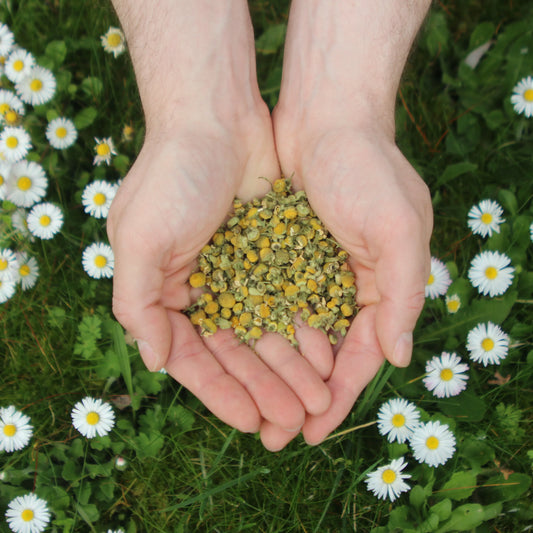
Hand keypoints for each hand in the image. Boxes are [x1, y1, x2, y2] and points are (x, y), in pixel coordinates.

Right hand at [107, 111, 331, 437]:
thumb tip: (154, 362)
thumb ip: (137, 302)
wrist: (215, 117)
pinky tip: (325, 355)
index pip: (194, 360)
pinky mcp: (272, 254)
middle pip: (236, 354)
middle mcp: (202, 289)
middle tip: (293, 424)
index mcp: (165, 293)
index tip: (251, 424)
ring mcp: (239, 273)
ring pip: (267, 333)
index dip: (222, 395)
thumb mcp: (139, 236)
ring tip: (315, 401)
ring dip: (289, 368)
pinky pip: (290, 300)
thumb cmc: (173, 174)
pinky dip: (304, 328)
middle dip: (264, 389)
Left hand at [271, 118, 432, 445]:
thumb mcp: (398, 229)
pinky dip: (252, 329)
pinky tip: (234, 357)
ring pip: (288, 334)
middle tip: (273, 435)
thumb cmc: (368, 169)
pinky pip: (263, 300)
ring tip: (249, 409)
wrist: (326, 116)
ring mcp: (307, 271)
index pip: (359, 357)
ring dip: (270, 371)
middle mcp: (343, 287)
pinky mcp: (276, 252)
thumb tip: (399, 356)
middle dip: (297, 394)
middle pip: (319, 355)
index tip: (312, 432)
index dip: (337, 397)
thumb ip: (403, 293)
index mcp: (379, 288)